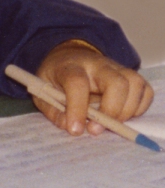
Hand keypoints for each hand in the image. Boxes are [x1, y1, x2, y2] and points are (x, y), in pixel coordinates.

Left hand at [36, 42, 152, 136]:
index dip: (77, 108)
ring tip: (110, 122)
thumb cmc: (55, 78)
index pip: (77, 82)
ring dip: (127, 110)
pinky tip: (121, 115)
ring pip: (135, 84)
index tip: (75, 129)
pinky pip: (145, 91)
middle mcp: (97, 64)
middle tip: (96, 129)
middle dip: (111, 111)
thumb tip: (72, 128)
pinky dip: (138, 108)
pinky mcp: (129, 76)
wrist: (68, 57)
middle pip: (116, 82)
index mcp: (70, 66)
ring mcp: (116, 68)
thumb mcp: (42, 93)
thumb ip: (54, 112)